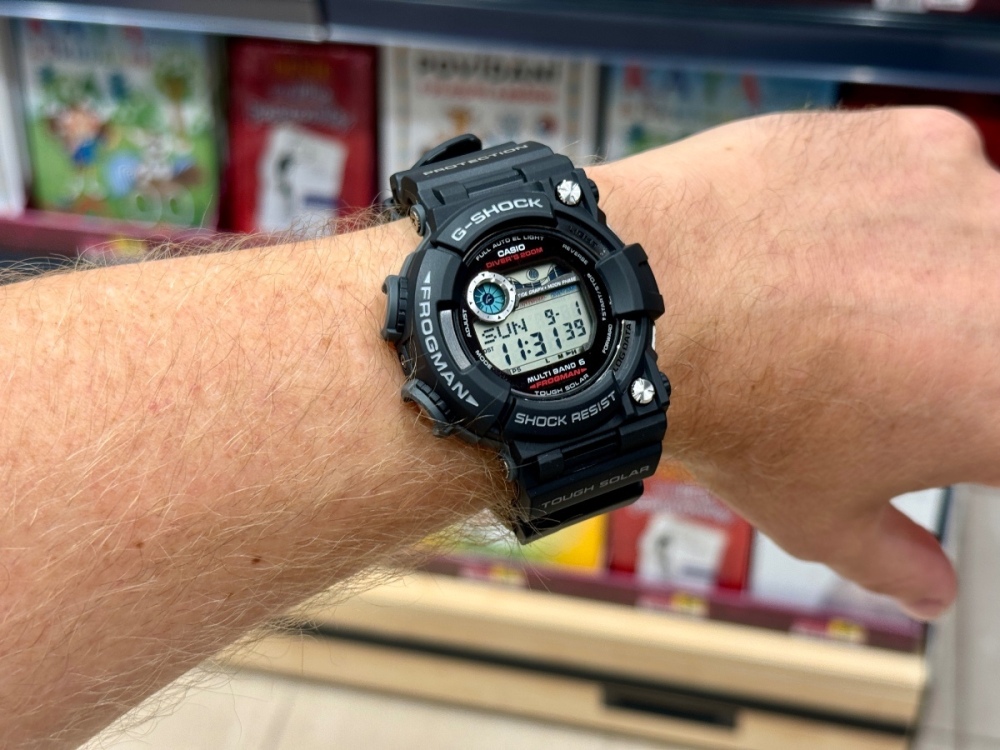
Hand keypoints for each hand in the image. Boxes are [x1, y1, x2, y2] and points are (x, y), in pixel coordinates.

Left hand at [593, 108, 999, 619]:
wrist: (650, 297)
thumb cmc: (729, 405)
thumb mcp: (816, 515)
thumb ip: (894, 559)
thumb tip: (929, 586)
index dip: (973, 423)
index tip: (939, 417)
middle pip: (997, 324)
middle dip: (963, 346)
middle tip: (892, 358)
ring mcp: (980, 204)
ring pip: (986, 243)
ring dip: (937, 271)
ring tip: (843, 296)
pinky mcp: (926, 141)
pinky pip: (939, 177)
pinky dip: (896, 208)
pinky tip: (825, 239)